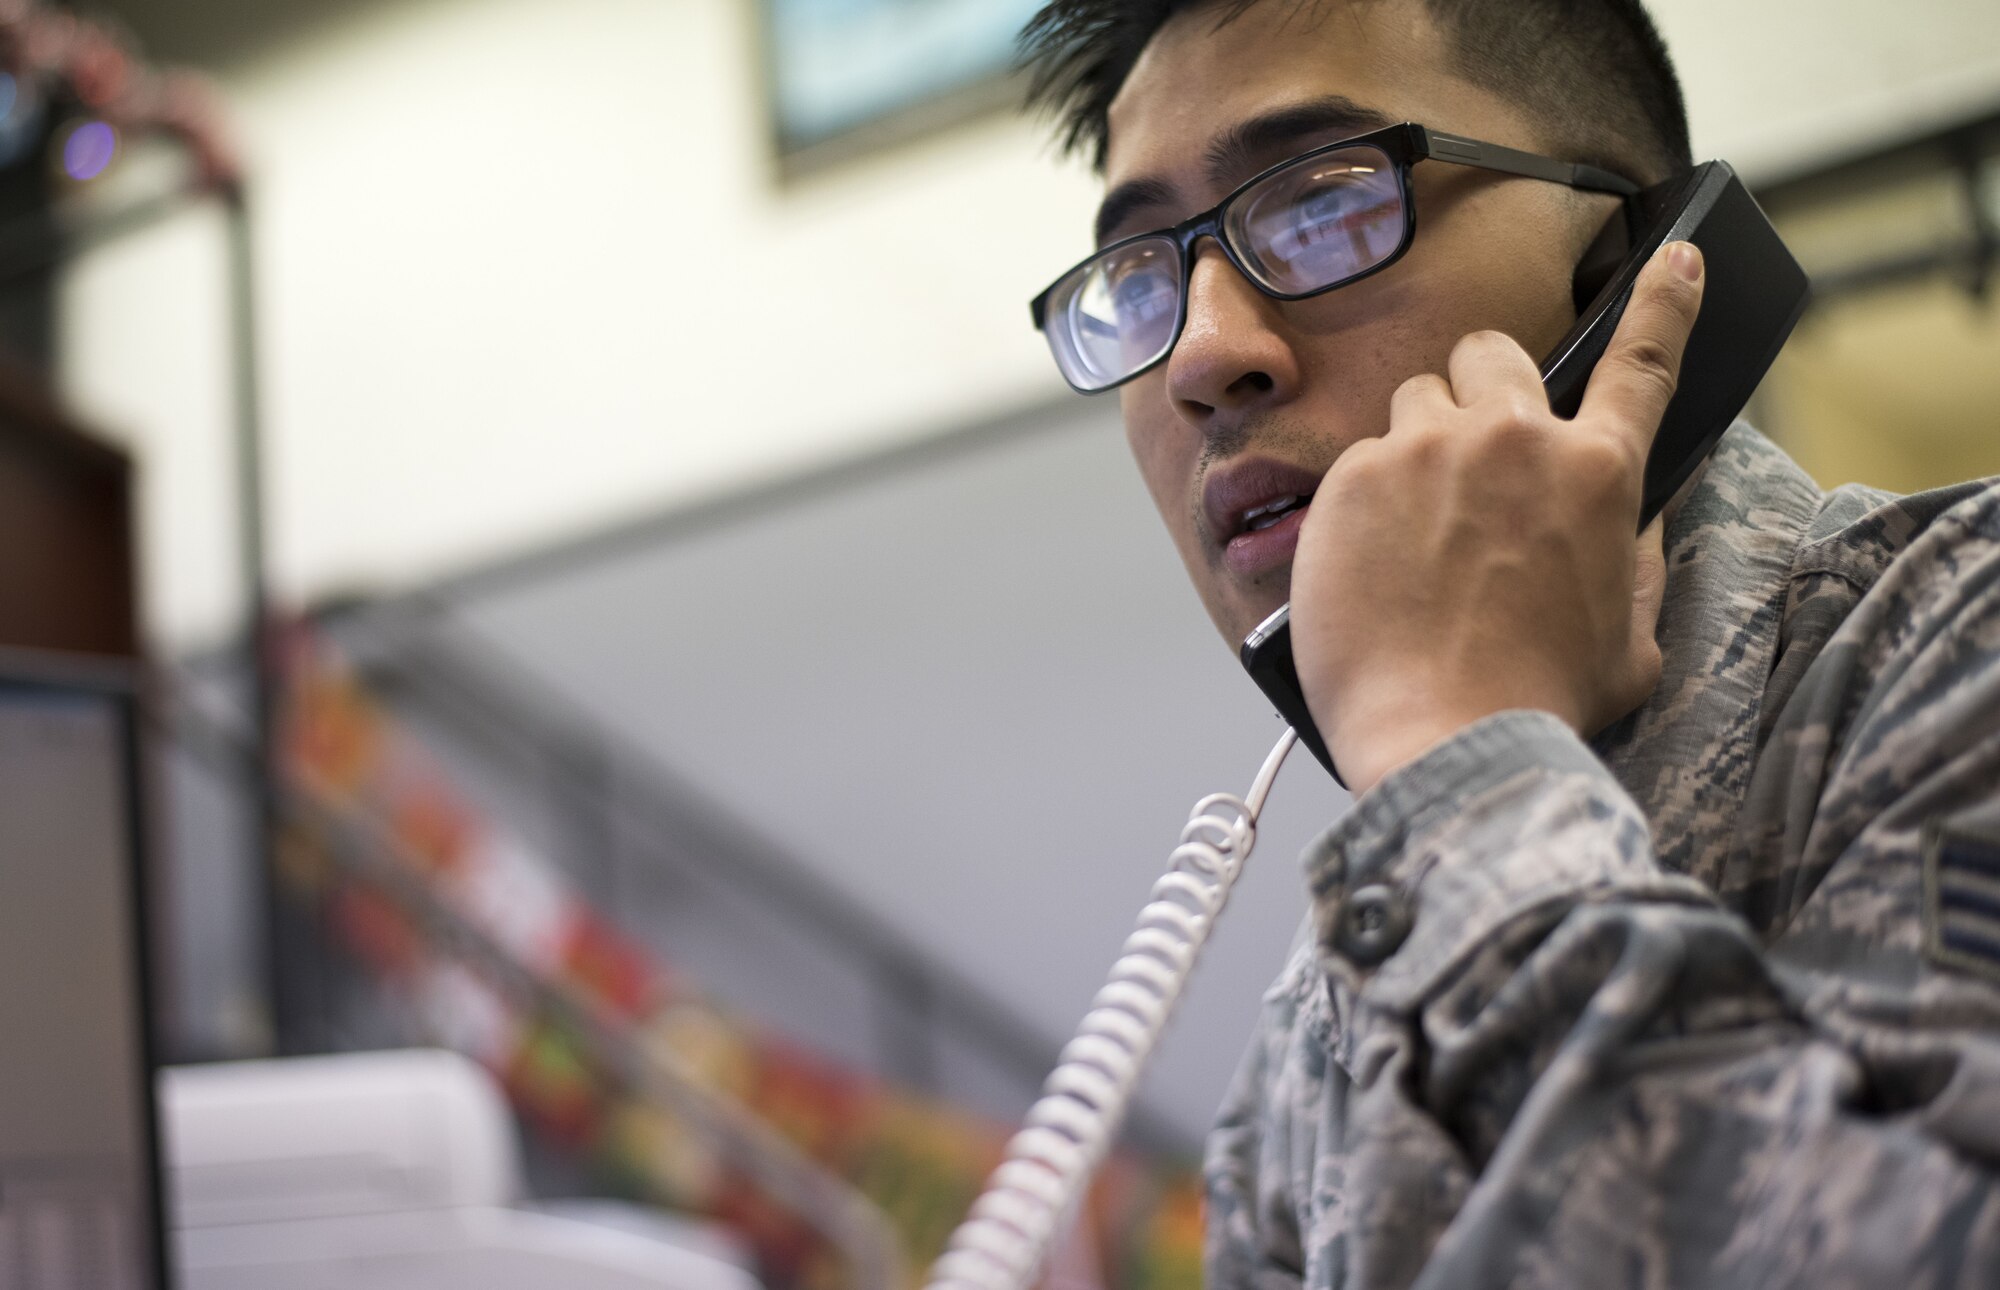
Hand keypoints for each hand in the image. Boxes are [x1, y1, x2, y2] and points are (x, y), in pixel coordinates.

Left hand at [1290, 241, 1704, 795]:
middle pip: (1493, 352)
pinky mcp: (1354, 477)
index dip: (1663, 303)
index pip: (1643, 362)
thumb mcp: (1631, 641)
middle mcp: (1514, 441)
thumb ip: (1635, 563)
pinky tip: (1372, 564)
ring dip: (1420, 441)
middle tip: (1471, 451)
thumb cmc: (1539, 701)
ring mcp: (1426, 451)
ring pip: (1416, 397)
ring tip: (1415, 524)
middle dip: (1483, 385)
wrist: (1443, 736)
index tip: (1672, 260)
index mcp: (1598, 474)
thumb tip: (1633, 520)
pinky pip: (1360, 458)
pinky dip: (1365, 499)